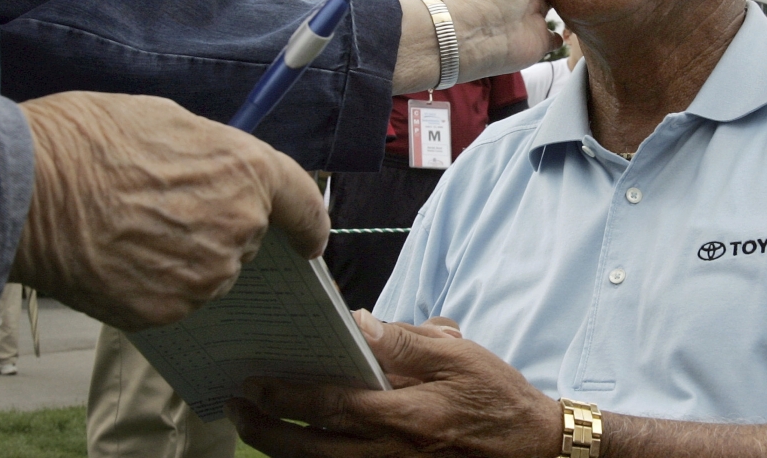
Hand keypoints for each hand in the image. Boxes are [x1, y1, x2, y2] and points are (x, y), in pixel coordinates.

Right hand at [9, 91, 328, 331]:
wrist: (24, 189)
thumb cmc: (85, 141)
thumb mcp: (164, 119)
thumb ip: (210, 153)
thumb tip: (217, 170)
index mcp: (247, 172)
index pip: (304, 204)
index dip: (309, 223)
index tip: (310, 238)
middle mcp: (238, 229)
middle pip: (246, 238)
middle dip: (216, 226)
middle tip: (162, 205)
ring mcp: (204, 276)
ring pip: (208, 271)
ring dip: (183, 257)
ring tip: (129, 229)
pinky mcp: (167, 312)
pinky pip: (173, 300)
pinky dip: (152, 285)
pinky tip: (116, 257)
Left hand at [227, 311, 559, 457]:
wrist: (533, 448)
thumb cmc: (496, 396)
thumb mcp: (457, 355)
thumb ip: (405, 340)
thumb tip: (359, 321)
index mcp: (403, 415)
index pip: (329, 405)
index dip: (285, 394)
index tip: (253, 380)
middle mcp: (389, 451)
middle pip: (310, 446)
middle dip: (266, 428)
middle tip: (234, 406)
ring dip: (281, 448)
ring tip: (252, 425)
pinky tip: (296, 444)